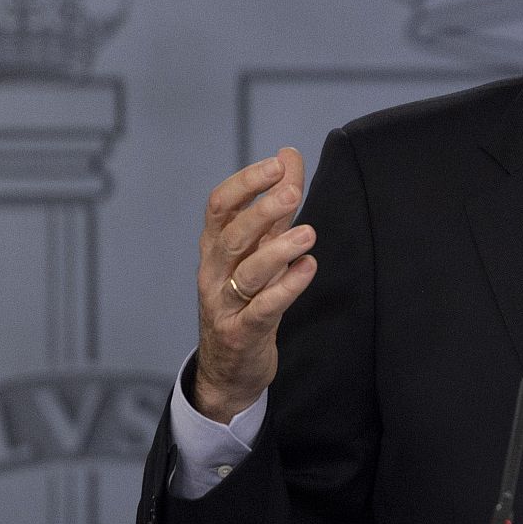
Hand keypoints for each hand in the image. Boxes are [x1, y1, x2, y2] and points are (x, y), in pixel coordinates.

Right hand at [193, 148, 316, 421]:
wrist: (227, 368)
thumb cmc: (246, 297)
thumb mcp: (259, 248)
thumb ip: (276, 205)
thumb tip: (289, 154)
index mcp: (215, 247)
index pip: (219, 206)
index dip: (246, 182)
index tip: (278, 163)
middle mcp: (215, 272)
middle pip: (231, 236)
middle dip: (261, 211)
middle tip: (293, 192)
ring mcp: (225, 304)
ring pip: (246, 273)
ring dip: (277, 251)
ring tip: (307, 234)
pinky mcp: (242, 333)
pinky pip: (262, 310)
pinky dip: (286, 289)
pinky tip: (308, 269)